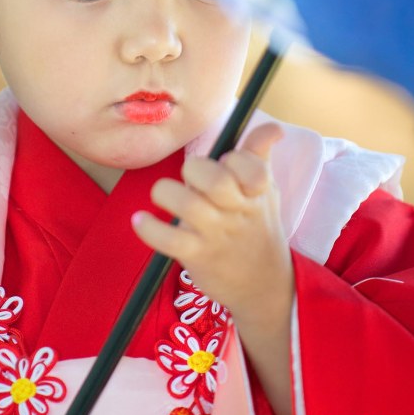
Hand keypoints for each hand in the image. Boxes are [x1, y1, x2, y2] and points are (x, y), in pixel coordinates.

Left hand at [132, 121, 293, 414]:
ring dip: (167, 193)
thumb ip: (259, 155)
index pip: (248, 163)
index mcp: (256, 192)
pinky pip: (167, 239)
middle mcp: (237, 211)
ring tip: (162, 196)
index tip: (229, 166)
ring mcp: (216, 235)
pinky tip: (139, 220)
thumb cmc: (258, 229)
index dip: (234, 160)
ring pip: (187, 204)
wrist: (263, 286)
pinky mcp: (197, 256)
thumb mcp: (266, 192)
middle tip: (191, 181)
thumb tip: (273, 128)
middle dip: (194, 171)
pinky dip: (148, 228)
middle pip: (212, 179)